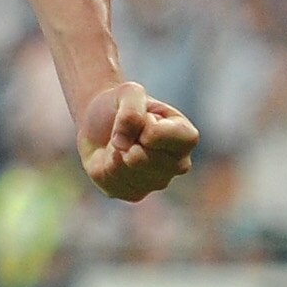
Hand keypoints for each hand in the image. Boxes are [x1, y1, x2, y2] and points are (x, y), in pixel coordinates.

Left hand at [81, 81, 198, 201]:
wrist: (100, 121)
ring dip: (114, 151)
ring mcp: (157, 182)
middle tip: (128, 132)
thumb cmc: (122, 105)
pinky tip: (112, 157)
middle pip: (145, 158)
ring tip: (120, 143)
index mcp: (186, 137)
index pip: (171, 137)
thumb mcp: (129, 92)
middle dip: (127, 139)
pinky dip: (103, 165)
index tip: (144, 118)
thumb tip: (123, 144)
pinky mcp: (134, 194)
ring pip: (126, 170)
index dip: (147, 126)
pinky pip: (111, 182)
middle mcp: (178, 164)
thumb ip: (132, 108)